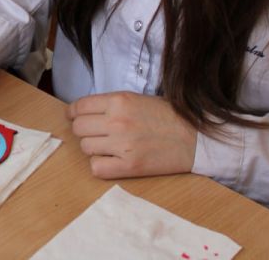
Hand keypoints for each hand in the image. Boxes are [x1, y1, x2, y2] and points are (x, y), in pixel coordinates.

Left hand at [66, 92, 196, 178]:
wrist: (195, 138)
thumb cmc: (168, 116)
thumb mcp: (137, 99)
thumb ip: (111, 104)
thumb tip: (84, 111)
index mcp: (119, 101)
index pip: (79, 107)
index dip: (73, 113)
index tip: (74, 117)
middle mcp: (117, 121)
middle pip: (79, 128)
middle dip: (84, 130)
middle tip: (95, 133)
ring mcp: (122, 145)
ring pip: (86, 147)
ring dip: (93, 148)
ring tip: (108, 146)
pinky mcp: (129, 166)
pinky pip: (97, 168)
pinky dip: (100, 165)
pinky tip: (111, 160)